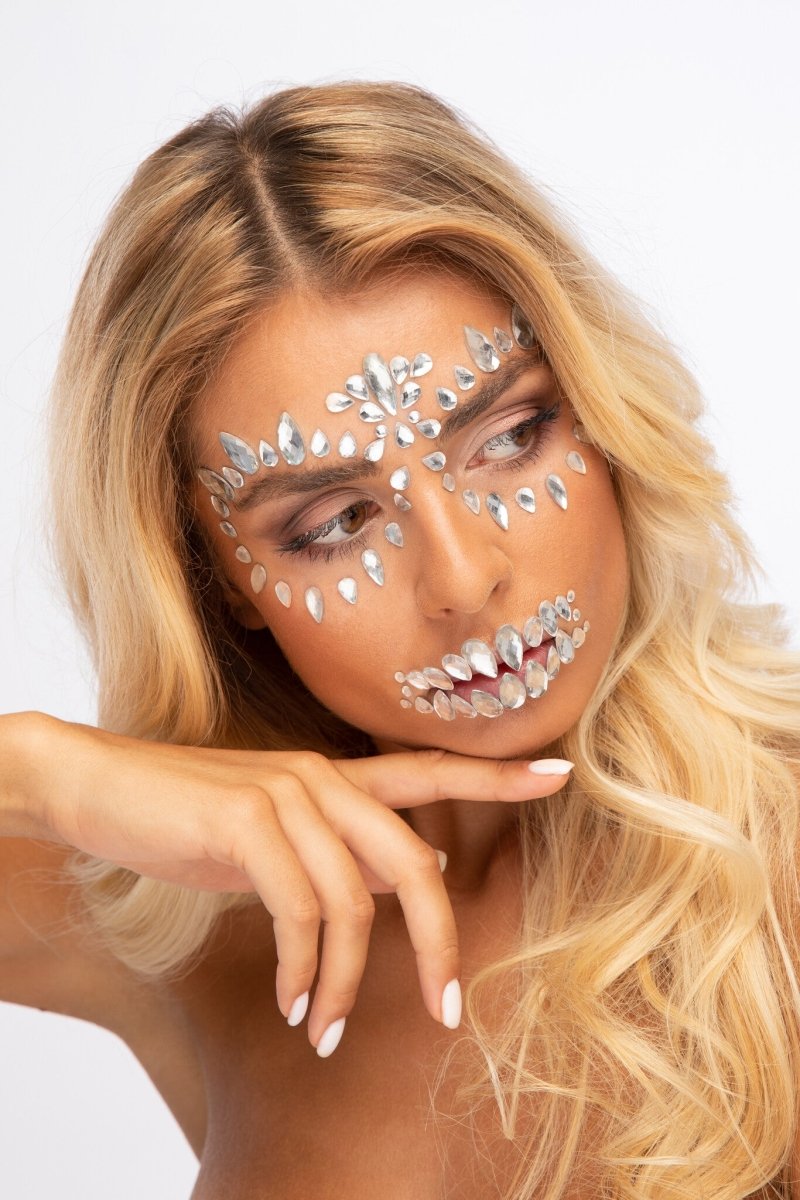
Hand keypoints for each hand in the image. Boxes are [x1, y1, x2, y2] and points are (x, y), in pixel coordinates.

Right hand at [15, 713, 571, 1054]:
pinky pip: (300, 913)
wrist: (100, 787)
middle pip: (415, 866)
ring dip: (345, 984)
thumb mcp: (276, 833)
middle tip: (445, 1016)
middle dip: (439, 946)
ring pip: (353, 904)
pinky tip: (287, 1004)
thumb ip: (341, 849)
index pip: (431, 771)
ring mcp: (289, 795)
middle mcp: (325, 777)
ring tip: (323, 1029)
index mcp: (338, 777)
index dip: (498, 774)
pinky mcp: (248, 822)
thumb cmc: (190, 815)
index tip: (562, 774)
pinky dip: (301, 972)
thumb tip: (411, 878)